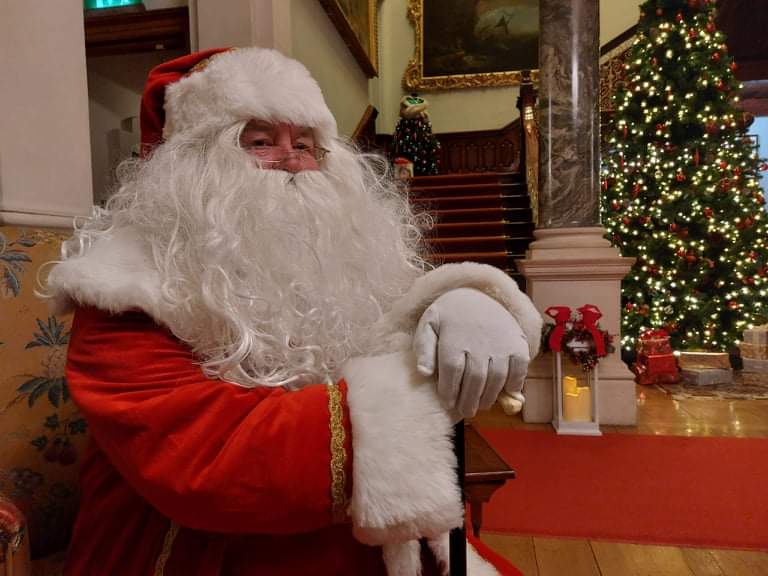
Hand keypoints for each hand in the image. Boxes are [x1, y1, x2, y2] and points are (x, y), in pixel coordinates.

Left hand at [413, 288, 529, 417]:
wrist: (476, 295)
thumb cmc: (448, 316)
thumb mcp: (429, 325)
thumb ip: (423, 348)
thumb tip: (423, 373)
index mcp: (454, 338)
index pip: (452, 372)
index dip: (450, 392)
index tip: (447, 403)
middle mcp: (479, 341)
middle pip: (475, 379)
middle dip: (469, 400)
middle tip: (466, 411)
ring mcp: (500, 342)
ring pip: (496, 378)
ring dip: (489, 397)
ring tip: (481, 405)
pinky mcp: (517, 343)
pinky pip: (519, 368)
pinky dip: (514, 383)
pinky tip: (506, 392)